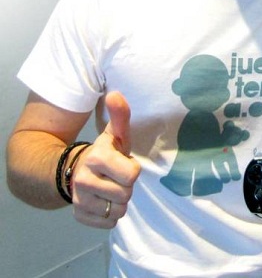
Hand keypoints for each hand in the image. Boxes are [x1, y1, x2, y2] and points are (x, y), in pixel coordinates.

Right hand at [71, 92, 140, 227]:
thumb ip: (120, 115)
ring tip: (110, 187)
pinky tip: (103, 200)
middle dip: (125, 186)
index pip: (132, 175)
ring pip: (119, 211)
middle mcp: (84, 180)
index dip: (131, 169)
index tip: (122, 163)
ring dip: (119, 201)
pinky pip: (109, 223)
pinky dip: (110, 215)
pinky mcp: (79, 216)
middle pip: (126, 194)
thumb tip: (115, 93)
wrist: (73, 170)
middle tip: (116, 177)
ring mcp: (79, 200)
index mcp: (97, 158)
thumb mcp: (114, 134)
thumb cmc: (104, 152)